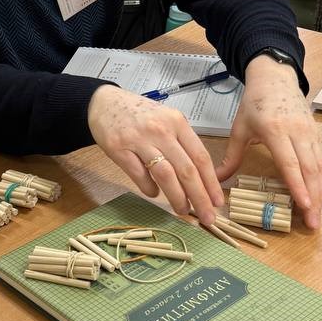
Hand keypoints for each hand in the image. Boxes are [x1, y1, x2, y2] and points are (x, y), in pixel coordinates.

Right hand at [88, 84, 223, 223]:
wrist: (103, 102)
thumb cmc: (138, 113)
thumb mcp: (165, 119)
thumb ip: (181, 143)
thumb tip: (198, 178)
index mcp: (177, 122)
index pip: (200, 156)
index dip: (211, 182)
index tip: (218, 202)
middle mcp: (161, 130)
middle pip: (186, 170)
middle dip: (200, 197)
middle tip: (207, 218)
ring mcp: (139, 139)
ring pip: (166, 175)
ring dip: (177, 197)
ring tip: (182, 211)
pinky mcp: (119, 149)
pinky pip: (139, 175)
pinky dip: (149, 189)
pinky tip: (154, 194)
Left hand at [214, 56, 321, 229]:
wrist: (275, 77)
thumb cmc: (255, 102)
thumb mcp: (240, 128)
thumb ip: (231, 156)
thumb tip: (216, 180)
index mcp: (275, 129)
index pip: (290, 162)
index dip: (297, 185)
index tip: (304, 206)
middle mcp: (297, 132)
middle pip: (310, 170)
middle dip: (313, 198)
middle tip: (313, 224)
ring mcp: (310, 132)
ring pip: (320, 167)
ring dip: (320, 193)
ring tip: (316, 216)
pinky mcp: (316, 134)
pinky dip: (321, 181)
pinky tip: (318, 197)